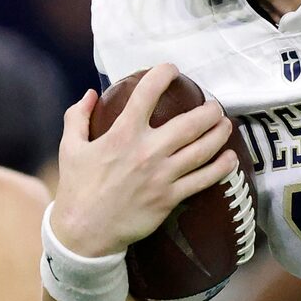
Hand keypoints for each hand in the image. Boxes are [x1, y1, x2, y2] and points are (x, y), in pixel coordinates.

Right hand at [47, 65, 238, 259]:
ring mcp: (162, 176)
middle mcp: (147, 152)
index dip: (162, 75)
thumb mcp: (70, 147)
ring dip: (219, 134)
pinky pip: (203, 180)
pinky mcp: (170, 198)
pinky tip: (230, 159)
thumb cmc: (77, 188)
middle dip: (208, 110)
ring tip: (225, 124)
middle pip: (189, 124)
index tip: (172, 69)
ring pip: (202, 150)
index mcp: (122, 135)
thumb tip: (91, 94)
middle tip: (214, 105)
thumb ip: (78, 117)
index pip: (146, 95)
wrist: (85, 232)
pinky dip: (221, 168)